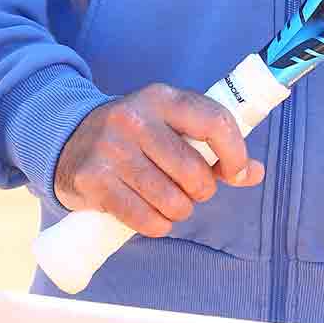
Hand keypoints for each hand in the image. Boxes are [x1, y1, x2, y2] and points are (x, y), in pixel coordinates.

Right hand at [53, 83, 263, 237]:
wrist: (69, 138)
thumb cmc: (136, 136)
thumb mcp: (171, 126)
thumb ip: (213, 145)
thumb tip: (254, 172)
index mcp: (162, 97)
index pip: (214, 121)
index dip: (235, 152)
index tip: (238, 172)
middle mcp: (135, 117)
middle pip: (193, 170)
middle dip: (202, 190)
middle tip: (193, 191)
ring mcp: (111, 148)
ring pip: (170, 199)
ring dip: (179, 211)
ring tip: (171, 202)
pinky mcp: (92, 179)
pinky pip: (143, 219)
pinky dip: (157, 225)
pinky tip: (153, 216)